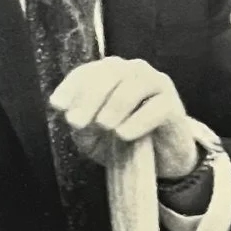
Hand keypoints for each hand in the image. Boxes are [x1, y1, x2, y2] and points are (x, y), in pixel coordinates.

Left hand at [49, 56, 198, 180]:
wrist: (161, 159)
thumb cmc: (123, 138)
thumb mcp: (94, 135)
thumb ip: (82, 124)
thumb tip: (73, 116)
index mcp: (110, 74)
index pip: (87, 72)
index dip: (71, 87)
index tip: (57, 106)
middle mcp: (132, 71)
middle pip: (109, 73)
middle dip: (89, 97)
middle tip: (76, 122)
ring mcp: (155, 84)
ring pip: (133, 84)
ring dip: (114, 106)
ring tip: (104, 126)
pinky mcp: (173, 105)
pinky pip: (155, 107)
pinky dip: (137, 121)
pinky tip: (124, 135)